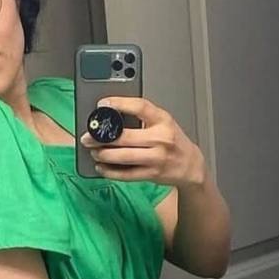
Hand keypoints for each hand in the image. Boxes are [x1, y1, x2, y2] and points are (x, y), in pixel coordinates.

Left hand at [80, 96, 206, 187]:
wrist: (190, 164)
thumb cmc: (173, 140)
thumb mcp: (163, 122)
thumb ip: (142, 117)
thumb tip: (110, 115)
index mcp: (163, 119)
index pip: (140, 107)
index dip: (119, 103)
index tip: (103, 104)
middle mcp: (161, 138)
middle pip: (125, 136)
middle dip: (101, 137)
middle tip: (88, 137)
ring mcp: (157, 158)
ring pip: (123, 156)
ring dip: (103, 154)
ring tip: (93, 151)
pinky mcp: (152, 174)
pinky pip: (126, 174)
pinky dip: (110, 171)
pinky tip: (101, 167)